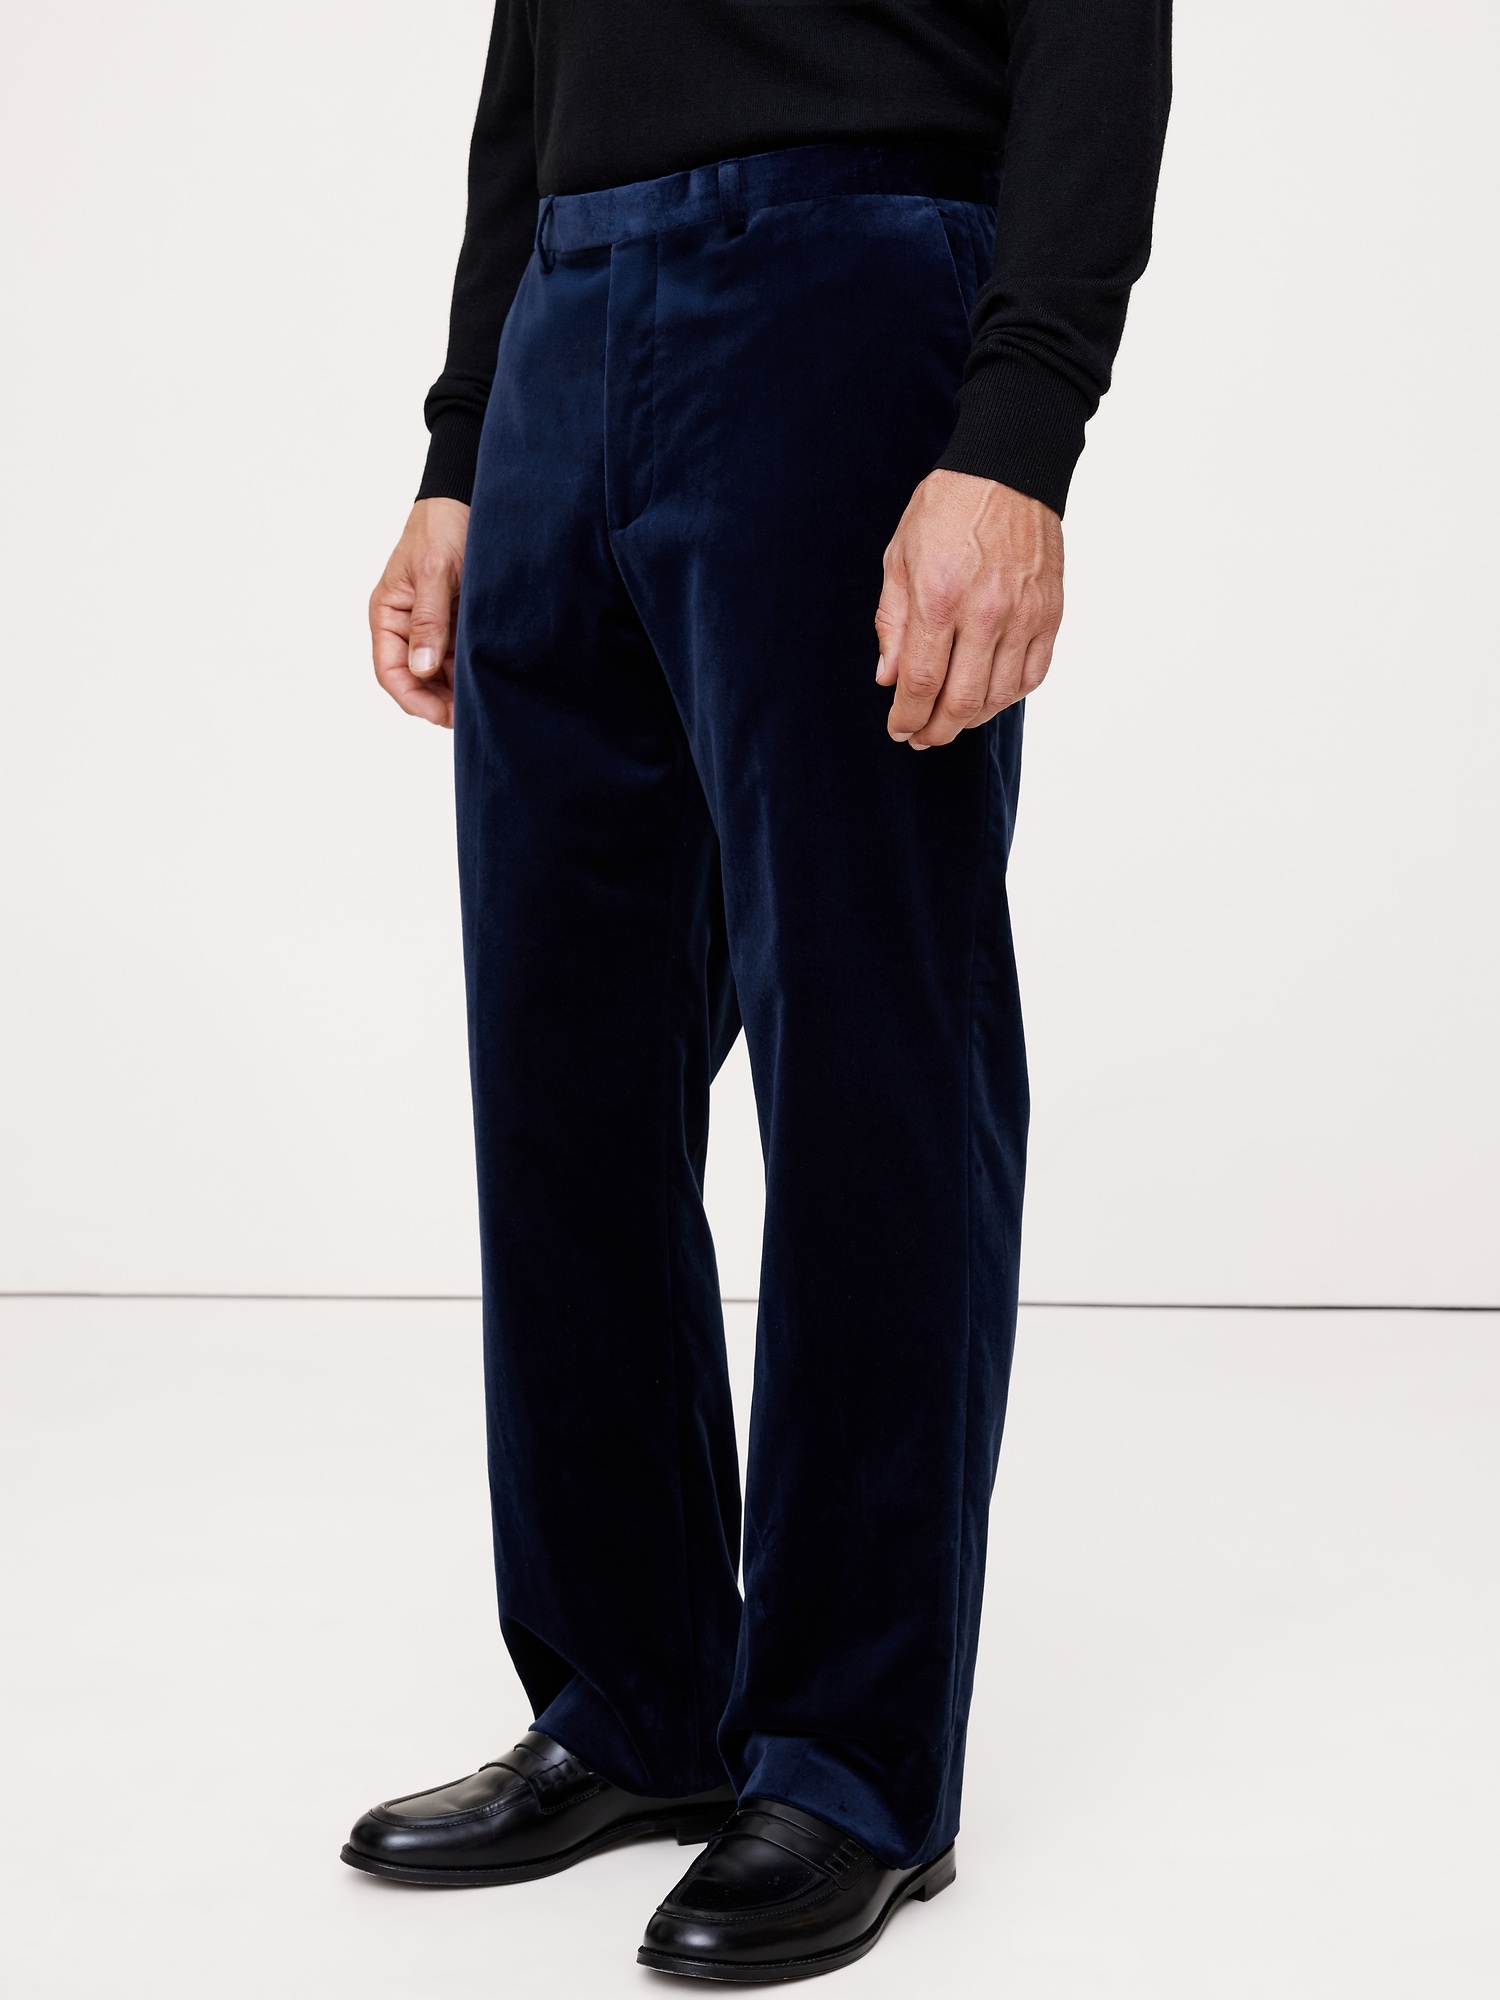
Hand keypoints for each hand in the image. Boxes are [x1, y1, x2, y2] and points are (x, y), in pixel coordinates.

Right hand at [369, 497, 471, 727]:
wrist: (468, 500)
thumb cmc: (443, 527)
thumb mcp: (434, 572)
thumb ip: (429, 621)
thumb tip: (422, 669)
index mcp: (388, 614)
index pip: (389, 671)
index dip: (413, 698)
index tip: (441, 715)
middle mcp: (406, 625)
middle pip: (415, 679)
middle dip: (438, 701)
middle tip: (470, 715)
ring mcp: (432, 627)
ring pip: (438, 674)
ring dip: (456, 690)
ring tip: (481, 702)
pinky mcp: (457, 623)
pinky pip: (458, 658)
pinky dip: (469, 672)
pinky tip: (487, 681)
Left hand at [874, 470, 1063, 748]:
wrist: (1008, 468)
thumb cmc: (947, 508)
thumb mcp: (899, 557)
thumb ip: (893, 622)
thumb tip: (889, 678)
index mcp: (939, 598)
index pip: (922, 683)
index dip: (908, 718)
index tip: (899, 729)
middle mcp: (985, 612)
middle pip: (962, 701)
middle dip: (937, 730)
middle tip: (922, 737)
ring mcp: (1024, 615)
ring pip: (1000, 696)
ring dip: (972, 719)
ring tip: (952, 720)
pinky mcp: (1050, 613)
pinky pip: (1033, 674)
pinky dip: (1009, 696)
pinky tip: (990, 696)